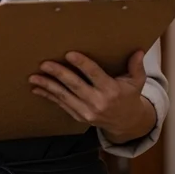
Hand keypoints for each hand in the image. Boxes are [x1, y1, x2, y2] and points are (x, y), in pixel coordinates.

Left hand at [30, 51, 155, 143]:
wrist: (126, 122)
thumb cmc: (130, 96)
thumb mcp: (137, 82)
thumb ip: (136, 67)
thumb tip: (140, 51)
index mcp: (111, 91)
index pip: (94, 75)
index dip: (82, 64)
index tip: (70, 54)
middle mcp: (98, 102)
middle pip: (75, 86)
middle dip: (59, 74)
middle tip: (45, 64)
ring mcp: (87, 111)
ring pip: (64, 96)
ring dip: (48, 86)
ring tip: (34, 77)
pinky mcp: (79, 117)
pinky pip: (62, 105)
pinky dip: (49, 96)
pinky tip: (38, 88)